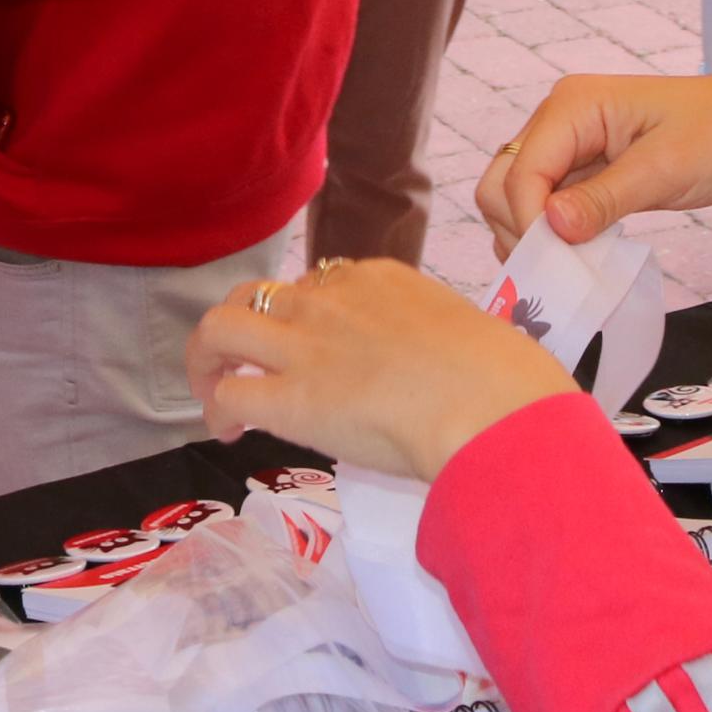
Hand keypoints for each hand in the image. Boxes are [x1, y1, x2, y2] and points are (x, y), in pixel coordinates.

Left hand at [187, 260, 575, 479]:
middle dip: (239, 326)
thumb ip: (434, 340)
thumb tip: (440, 368)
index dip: (304, 317)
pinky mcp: (290, 399)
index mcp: (378, 278)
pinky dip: (216, 412)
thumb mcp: (465, 329)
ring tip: (213, 392)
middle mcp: (331, 300)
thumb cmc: (503, 376)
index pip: (319, 284)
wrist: (491, 406)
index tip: (311, 348)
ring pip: (220, 328)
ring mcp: (305, 346)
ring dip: (207, 359)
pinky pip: (230, 395)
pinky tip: (227, 433)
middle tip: (240, 362)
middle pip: (257, 294)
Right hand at [475, 67, 711, 253]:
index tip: (559, 266)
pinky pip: (545, 207)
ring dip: (533, 238)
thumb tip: (551, 229)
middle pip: (500, 183)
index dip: (529, 222)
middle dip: (520, 231)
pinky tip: (580, 257)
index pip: (519, 172)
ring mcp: (567, 146)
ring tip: (572, 268)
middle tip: (561, 271)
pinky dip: (552, 236)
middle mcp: (558, 120)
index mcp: (572, 104)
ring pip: (515, 199)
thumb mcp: (666, 169)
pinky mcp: (582, 170)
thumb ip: (604, 199)